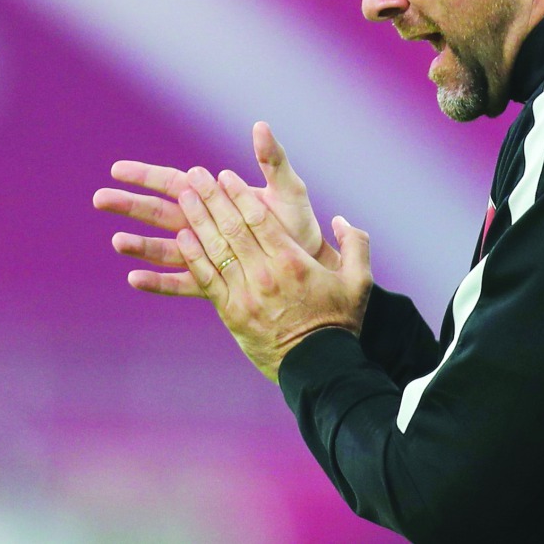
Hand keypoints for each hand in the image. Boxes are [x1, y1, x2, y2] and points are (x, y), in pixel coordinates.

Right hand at [93, 122, 338, 295]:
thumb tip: (260, 125)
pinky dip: (158, 281)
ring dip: (140, 244)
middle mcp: (203, 225)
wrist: (309, 263)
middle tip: (100, 199)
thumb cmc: (297, 223)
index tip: (116, 169)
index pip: (173, 183)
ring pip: (164, 248)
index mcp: (215, 198)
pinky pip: (180, 282)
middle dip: (129, 205)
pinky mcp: (213, 282)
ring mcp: (205, 254)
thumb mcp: (288, 188)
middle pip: (158, 213)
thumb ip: (272, 160)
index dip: (144, 176)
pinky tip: (135, 280)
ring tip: (117, 242)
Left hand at [175, 165, 371, 382]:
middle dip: (212, 198)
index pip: (258, 219)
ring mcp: (245, 294)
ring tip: (184, 196)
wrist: (319, 368)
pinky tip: (182, 237)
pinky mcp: (231, 313)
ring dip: (198, 220)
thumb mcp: (360, 282)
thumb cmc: (339, 323)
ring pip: (215, 249)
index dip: (239, 195)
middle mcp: (265, 274)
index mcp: (293, 262)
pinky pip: (206, 279)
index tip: (224, 175)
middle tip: (196, 175)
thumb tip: (341, 221)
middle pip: (232, 228)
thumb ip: (356, 245)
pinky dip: (194, 256)